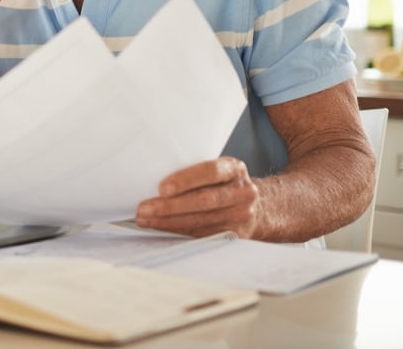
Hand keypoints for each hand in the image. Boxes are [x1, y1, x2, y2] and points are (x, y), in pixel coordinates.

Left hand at [135, 157, 260, 238]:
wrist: (258, 205)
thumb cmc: (225, 183)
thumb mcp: (218, 167)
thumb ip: (196, 169)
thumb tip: (152, 174)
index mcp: (235, 169)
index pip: (211, 172)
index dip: (185, 180)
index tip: (162, 188)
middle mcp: (242, 192)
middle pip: (204, 201)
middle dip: (170, 207)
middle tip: (144, 208)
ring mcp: (241, 215)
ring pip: (200, 221)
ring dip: (168, 222)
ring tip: (145, 219)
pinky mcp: (235, 235)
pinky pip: (201, 234)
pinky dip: (177, 231)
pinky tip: (160, 227)